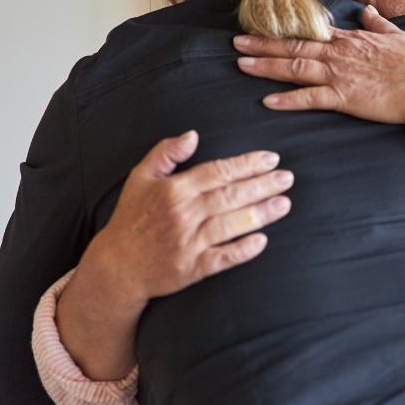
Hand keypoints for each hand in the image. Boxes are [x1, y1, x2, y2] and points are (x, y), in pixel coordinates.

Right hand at [76, 131, 292, 309]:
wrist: (116, 267)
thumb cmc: (132, 218)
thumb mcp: (140, 178)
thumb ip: (165, 153)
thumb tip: (192, 135)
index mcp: (173, 190)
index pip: (218, 172)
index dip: (246, 164)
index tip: (272, 159)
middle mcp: (182, 214)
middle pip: (230, 196)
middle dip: (262, 185)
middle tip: (288, 178)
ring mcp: (187, 242)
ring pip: (229, 225)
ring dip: (259, 214)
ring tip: (285, 204)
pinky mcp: (190, 269)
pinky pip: (221, 258)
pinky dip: (241, 251)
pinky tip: (262, 242)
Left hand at [234, 5, 404, 124]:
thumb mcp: (398, 37)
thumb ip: (379, 24)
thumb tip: (368, 12)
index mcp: (352, 40)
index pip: (312, 34)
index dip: (285, 32)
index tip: (265, 28)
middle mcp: (340, 54)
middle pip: (294, 47)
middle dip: (263, 45)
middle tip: (237, 43)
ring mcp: (340, 75)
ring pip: (295, 68)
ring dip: (266, 66)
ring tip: (242, 65)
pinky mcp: (344, 97)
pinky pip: (310, 98)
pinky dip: (288, 100)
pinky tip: (268, 101)